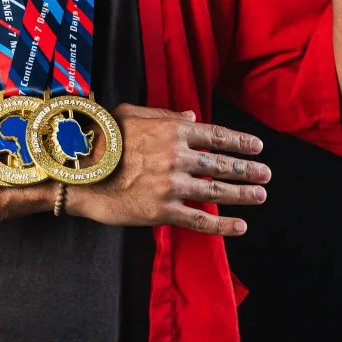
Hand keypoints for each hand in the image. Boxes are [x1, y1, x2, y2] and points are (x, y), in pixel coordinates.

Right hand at [65, 103, 270, 233]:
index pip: (215, 135)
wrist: (76, 171)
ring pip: (217, 191)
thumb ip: (163, 113)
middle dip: (247, 169)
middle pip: (222, 163)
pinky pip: (200, 220)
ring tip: (260, 195)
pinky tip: (240, 227)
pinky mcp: (163, 211)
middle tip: (266, 174)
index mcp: (171, 130)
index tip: (257, 147)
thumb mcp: (129, 113)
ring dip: (242, 194)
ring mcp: (172, 184)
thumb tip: (192, 116)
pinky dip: (223, 225)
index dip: (239, 141)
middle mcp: (177, 156)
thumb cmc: (100, 139)